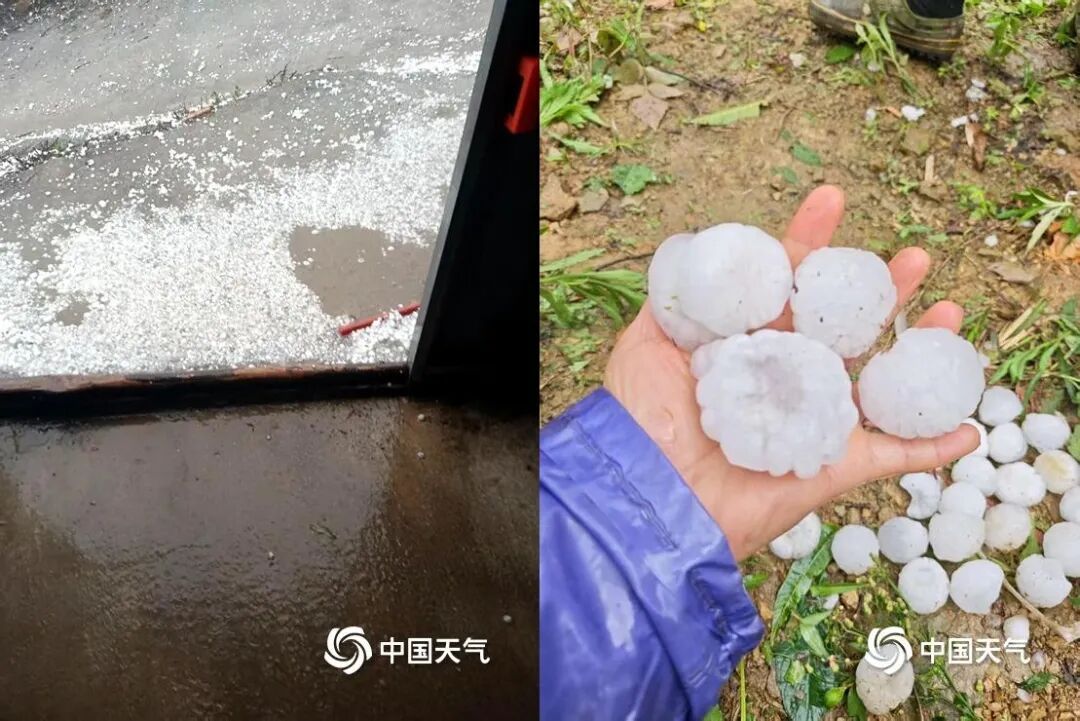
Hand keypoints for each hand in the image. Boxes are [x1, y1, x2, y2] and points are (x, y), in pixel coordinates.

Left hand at [604, 186, 978, 560]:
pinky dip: (932, 446)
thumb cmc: (644, 421)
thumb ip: (671, 305)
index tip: (830, 201)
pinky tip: (968, 427)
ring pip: (879, 379)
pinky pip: (893, 456)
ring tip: (951, 311)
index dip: (808, 243)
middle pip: (845, 324)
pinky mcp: (834, 466)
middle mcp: (785, 376)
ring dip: (921, 347)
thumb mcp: (644, 347)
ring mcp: (814, 419)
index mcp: (745, 344)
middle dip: (881, 288)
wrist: (653, 497)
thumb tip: (691, 262)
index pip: (784, 285)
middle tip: (915, 257)